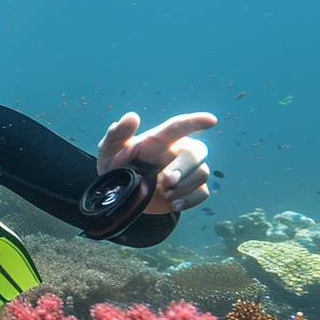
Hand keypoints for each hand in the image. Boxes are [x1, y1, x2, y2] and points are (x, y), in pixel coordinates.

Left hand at [96, 112, 216, 213]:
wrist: (119, 195)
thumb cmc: (116, 166)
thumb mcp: (109, 150)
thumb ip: (117, 134)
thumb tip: (131, 116)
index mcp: (160, 139)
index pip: (179, 126)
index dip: (195, 121)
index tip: (211, 120)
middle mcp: (177, 152)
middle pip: (197, 153)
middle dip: (185, 168)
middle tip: (166, 181)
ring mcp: (186, 172)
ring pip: (202, 173)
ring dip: (184, 187)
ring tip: (164, 193)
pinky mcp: (190, 190)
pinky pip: (202, 193)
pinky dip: (189, 200)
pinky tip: (174, 203)